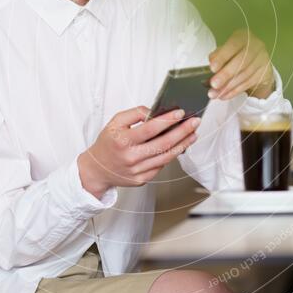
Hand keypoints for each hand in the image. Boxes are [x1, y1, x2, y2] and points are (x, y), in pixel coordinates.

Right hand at [77, 106, 201, 198]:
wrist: (97, 170)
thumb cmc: (108, 143)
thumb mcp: (115, 122)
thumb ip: (135, 113)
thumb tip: (155, 113)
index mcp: (122, 140)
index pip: (150, 128)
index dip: (167, 120)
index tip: (181, 113)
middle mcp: (130, 157)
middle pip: (163, 144)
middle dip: (182, 131)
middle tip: (194, 122)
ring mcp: (137, 171)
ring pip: (166, 157)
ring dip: (183, 145)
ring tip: (193, 134)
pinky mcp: (141, 180)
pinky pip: (161, 166)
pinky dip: (171, 155)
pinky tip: (179, 147)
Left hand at [208, 29, 275, 99]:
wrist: (257, 63)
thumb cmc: (237, 55)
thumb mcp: (226, 52)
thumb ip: (218, 57)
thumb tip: (211, 67)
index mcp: (243, 37)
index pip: (233, 46)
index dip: (222, 57)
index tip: (212, 68)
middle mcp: (255, 46)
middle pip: (241, 62)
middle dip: (225, 75)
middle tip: (214, 84)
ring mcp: (262, 59)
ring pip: (244, 75)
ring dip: (228, 86)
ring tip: (216, 93)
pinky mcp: (265, 72)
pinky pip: (248, 83)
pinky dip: (235, 91)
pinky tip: (225, 94)